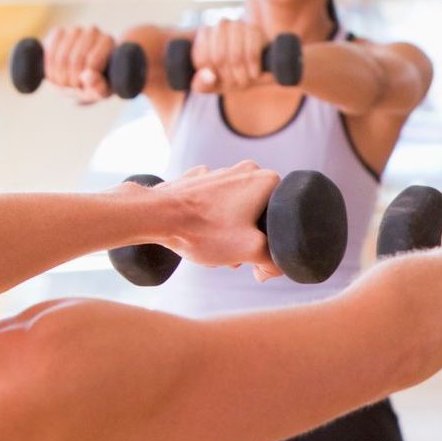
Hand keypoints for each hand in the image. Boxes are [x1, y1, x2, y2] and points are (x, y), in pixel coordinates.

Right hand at [43, 24, 119, 104]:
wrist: (81, 75)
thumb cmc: (96, 83)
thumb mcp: (102, 90)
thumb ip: (98, 86)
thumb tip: (87, 76)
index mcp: (108, 43)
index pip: (91, 61)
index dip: (83, 78)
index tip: (82, 88)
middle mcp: (93, 32)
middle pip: (75, 59)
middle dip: (71, 79)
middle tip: (72, 87)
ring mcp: (75, 30)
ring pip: (61, 57)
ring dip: (59, 75)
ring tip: (64, 83)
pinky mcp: (59, 32)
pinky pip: (49, 50)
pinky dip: (49, 66)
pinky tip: (54, 74)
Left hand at [155, 161, 279, 276]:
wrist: (156, 216)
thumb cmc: (205, 230)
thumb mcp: (251, 250)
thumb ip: (274, 262)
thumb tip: (271, 270)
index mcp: (266, 180)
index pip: (285, 213)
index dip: (273, 236)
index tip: (255, 248)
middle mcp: (246, 169)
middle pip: (260, 211)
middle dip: (250, 234)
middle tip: (234, 250)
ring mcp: (219, 172)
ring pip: (237, 207)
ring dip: (230, 228)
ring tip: (213, 243)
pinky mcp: (198, 179)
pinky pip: (213, 202)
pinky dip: (211, 217)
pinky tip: (199, 229)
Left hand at [190, 18, 270, 93]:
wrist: (257, 66)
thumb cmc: (230, 74)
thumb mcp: (212, 84)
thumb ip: (202, 84)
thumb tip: (209, 76)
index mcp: (204, 33)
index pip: (203, 59)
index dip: (213, 76)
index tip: (220, 80)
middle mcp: (221, 24)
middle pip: (219, 58)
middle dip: (228, 77)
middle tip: (234, 85)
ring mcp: (238, 24)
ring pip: (236, 56)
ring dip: (241, 75)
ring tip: (244, 81)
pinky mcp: (254, 29)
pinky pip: (251, 53)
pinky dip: (253, 69)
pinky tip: (254, 75)